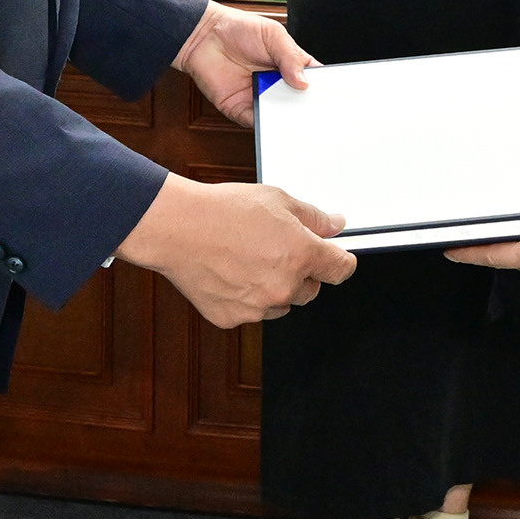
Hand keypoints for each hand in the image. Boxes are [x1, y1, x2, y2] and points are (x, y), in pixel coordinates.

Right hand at [116, 173, 355, 327]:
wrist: (178, 227)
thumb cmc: (223, 211)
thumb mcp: (278, 200)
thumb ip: (314, 217)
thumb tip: (335, 225)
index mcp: (302, 256)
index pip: (342, 270)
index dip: (340, 260)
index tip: (335, 257)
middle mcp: (284, 287)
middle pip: (312, 289)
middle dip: (302, 272)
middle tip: (276, 249)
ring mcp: (258, 307)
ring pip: (281, 303)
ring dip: (275, 287)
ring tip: (248, 259)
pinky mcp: (233, 318)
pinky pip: (251, 312)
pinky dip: (246, 297)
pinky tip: (231, 273)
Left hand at [174, 1, 313, 126]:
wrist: (202, 36)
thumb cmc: (237, 29)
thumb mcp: (273, 34)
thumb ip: (290, 56)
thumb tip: (304, 82)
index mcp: (289, 65)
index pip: (312, 80)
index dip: (323, 89)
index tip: (333, 97)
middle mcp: (276, 84)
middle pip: (298, 102)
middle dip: (308, 109)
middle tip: (318, 114)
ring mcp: (259, 97)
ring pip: (279, 116)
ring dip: (288, 120)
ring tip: (298, 121)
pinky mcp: (241, 109)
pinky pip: (256, 122)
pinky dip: (265, 126)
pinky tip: (272, 123)